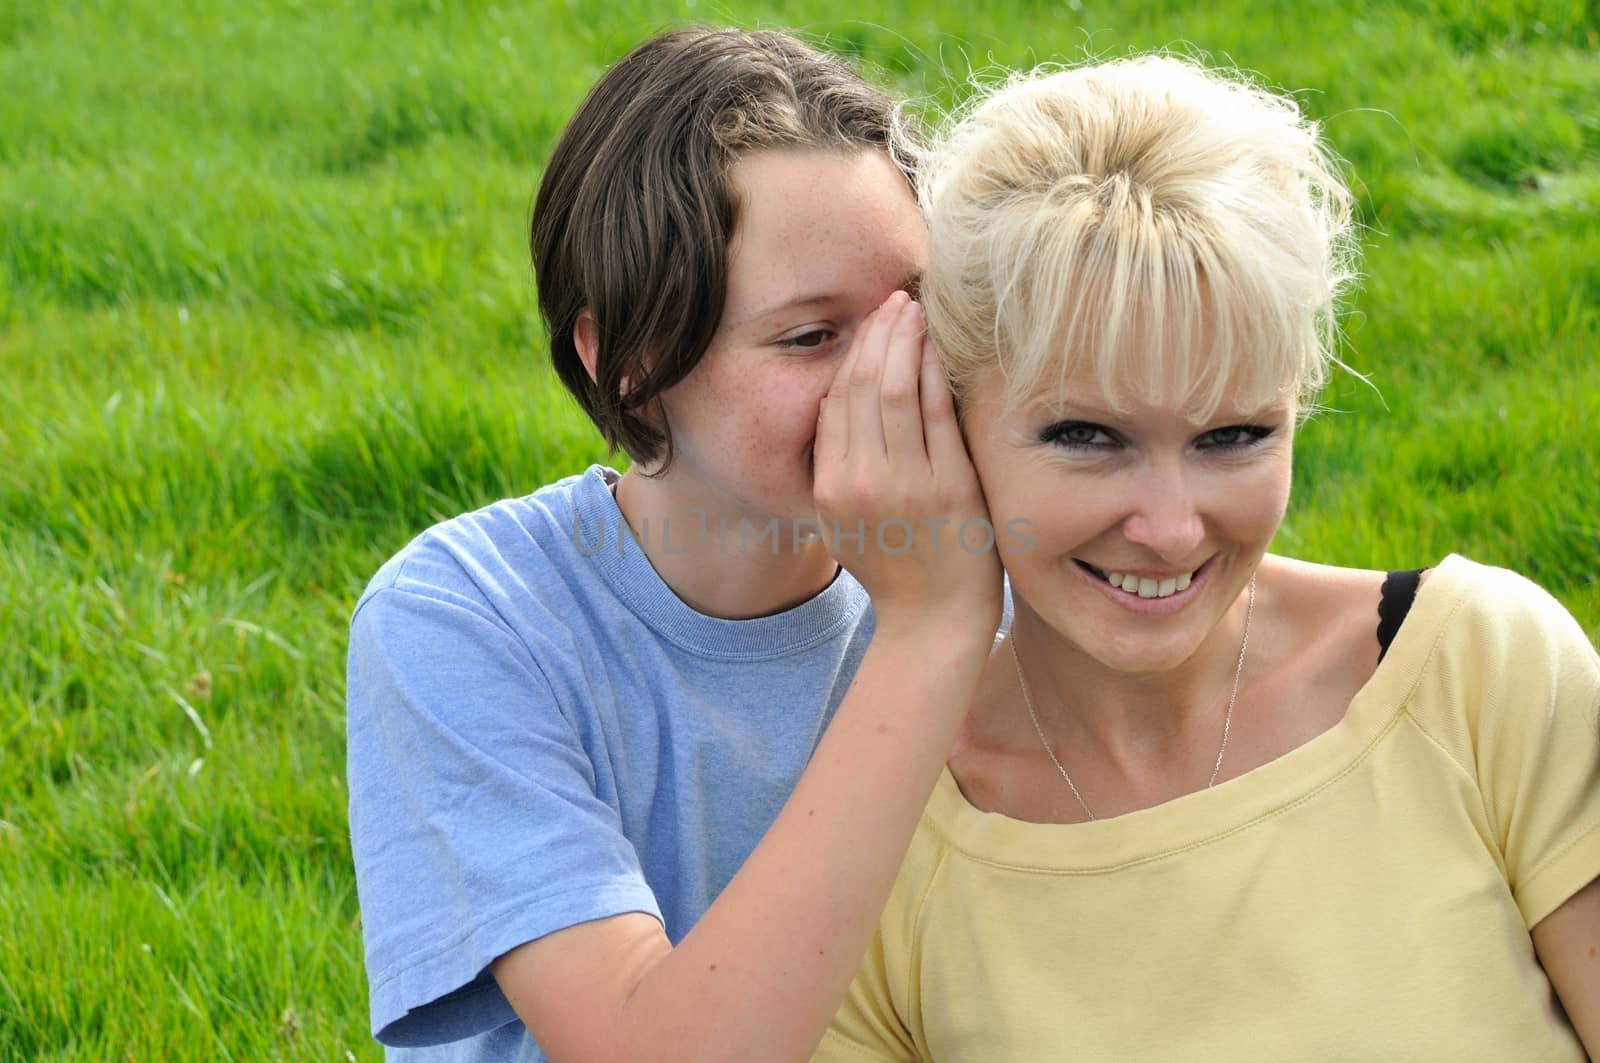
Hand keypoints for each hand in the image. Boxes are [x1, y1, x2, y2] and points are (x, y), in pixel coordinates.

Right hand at [812, 291, 1001, 637]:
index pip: (836, 401)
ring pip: (898, 390)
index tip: (869, 324)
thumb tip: (834, 401)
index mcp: (830, 488)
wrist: (933, 620)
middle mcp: (862, 482)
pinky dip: (936, 371)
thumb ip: (834, 465)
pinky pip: (939, 413)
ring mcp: (907, 483)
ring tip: (913, 309)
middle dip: (878, 334)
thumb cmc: (893, 566)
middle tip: (893, 300)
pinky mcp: (950, 486)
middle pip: (863, 386)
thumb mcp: (839, 521)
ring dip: (905, 341)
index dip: (853, 354)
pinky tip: (938, 345)